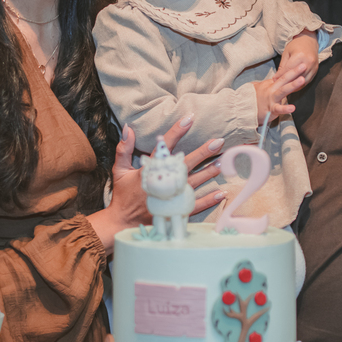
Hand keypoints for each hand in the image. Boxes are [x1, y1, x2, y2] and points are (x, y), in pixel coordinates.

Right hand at [89, 117, 226, 251]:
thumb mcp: (119, 170)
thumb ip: (123, 148)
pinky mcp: (175, 211)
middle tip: (218, 141)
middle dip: (203, 152)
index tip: (189, 118)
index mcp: (149, 170)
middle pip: (185, 164)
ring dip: (209, 173)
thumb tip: (128, 127)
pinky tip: (221, 192)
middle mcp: (162, 182)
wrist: (123, 222)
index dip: (177, 131)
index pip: (165, 146)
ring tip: (222, 162)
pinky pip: (195, 205)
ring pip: (194, 182)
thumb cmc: (123, 195)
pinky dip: (209, 200)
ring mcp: (170, 198)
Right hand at [254, 62, 307, 121]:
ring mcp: (271, 99)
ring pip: (283, 91)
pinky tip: (293, 107)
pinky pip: (278, 109)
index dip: (291, 69)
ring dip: (293, 85)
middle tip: (303, 65)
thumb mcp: (261, 88)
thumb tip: (275, 78)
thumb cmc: (254, 99)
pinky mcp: (270, 109)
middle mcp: (271, 89)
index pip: (282, 75)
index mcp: (271, 84)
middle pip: (284, 79)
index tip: (300, 63)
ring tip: (302, 80)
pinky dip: (285, 108)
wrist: (243, 109)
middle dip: (294, 72)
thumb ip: (269, 83)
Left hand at [280, 30, 319, 85]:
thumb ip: (282, 66)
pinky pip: (307, 81)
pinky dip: (300, 85)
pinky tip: (294, 86)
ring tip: (286, 89)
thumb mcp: (286, 53)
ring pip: (302, 81)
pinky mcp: (316, 70)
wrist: (308, 41)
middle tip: (279, 87)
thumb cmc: (296, 45)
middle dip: (286, 82)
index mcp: (300, 56)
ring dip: (294, 86)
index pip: (288, 70)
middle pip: (296, 76)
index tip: (274, 80)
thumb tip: (277, 77)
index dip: (280, 76)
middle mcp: (308, 62)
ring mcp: (313, 67)